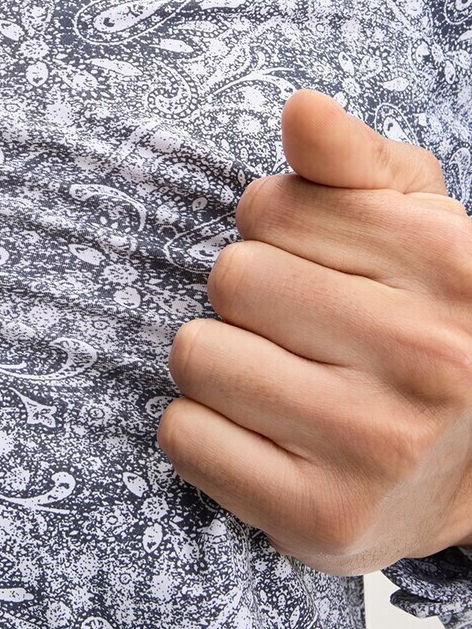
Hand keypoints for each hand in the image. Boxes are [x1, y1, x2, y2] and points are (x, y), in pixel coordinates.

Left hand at [157, 88, 471, 574]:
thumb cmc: (426, 323)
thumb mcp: (417, 224)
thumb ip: (355, 161)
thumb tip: (300, 108)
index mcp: (452, 267)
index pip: (269, 208)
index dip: (273, 230)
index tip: (315, 263)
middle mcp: (426, 359)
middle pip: (230, 279)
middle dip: (248, 296)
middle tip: (298, 329)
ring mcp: (375, 448)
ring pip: (197, 355)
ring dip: (221, 360)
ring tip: (280, 379)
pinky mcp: (321, 519)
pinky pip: (184, 436)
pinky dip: (204, 428)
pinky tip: (262, 431)